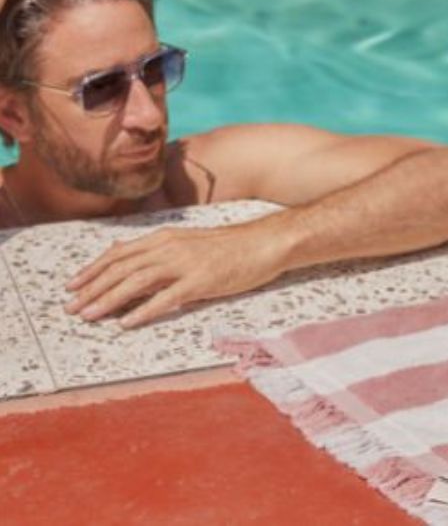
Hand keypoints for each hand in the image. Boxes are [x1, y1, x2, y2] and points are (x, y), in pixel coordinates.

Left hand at [64, 220, 288, 327]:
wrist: (264, 243)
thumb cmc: (230, 246)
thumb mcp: (189, 242)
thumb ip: (160, 251)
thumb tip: (129, 259)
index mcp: (166, 238)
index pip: (119, 253)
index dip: (92, 269)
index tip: (72, 285)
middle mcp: (170, 247)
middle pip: (121, 268)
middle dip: (91, 288)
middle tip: (70, 307)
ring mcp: (186, 264)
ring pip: (136, 282)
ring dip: (108, 300)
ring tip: (89, 316)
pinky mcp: (201, 281)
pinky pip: (166, 298)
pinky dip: (143, 311)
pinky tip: (127, 323)